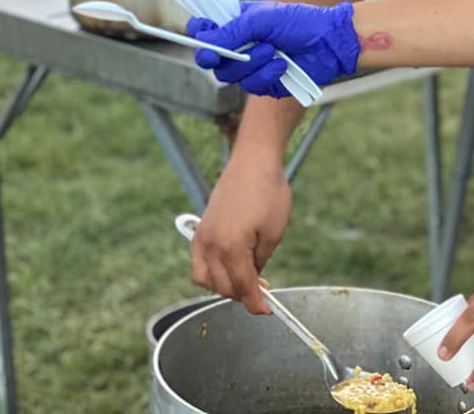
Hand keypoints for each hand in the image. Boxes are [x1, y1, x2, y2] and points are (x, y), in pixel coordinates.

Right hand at [188, 0, 360, 96]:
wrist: (330, 42)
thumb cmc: (299, 22)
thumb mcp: (262, 19)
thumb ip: (232, 30)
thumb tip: (204, 42)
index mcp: (237, 24)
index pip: (207, 31)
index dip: (200, 34)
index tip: (201, 33)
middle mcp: (241, 46)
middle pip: (212, 60)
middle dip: (221, 55)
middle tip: (221, 54)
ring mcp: (252, 67)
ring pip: (229, 75)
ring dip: (250, 63)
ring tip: (272, 50)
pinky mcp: (265, 84)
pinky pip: (251, 86)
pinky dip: (266, 75)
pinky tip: (282, 65)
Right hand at [189, 155, 292, 314]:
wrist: (252, 163)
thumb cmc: (268, 192)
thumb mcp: (274, 231)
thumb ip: (262, 261)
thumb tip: (255, 281)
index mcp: (231, 247)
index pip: (242, 287)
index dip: (256, 303)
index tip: (267, 311)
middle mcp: (210, 245)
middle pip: (223, 287)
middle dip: (243, 294)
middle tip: (263, 290)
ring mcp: (201, 238)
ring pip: (205, 280)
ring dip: (225, 286)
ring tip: (247, 279)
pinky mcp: (199, 231)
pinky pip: (198, 264)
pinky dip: (211, 273)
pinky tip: (229, 267)